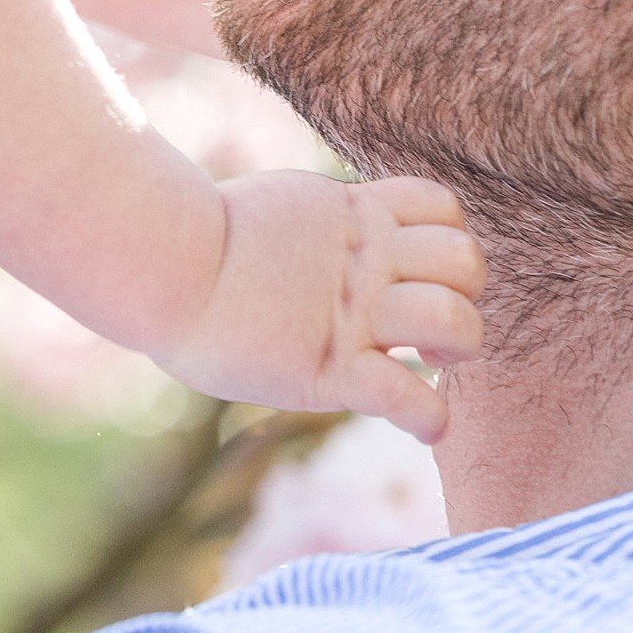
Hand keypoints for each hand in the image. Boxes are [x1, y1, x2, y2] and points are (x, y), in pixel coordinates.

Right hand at [162, 171, 485, 442]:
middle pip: (467, 261)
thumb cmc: (205, 238)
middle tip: (431, 327)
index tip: (422, 272)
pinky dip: (432, 419)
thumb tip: (336, 226)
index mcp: (354, 214)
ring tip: (429, 363)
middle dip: (467, 294)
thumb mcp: (285, 208)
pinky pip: (412, 398)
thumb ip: (328, 219)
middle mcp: (366, 259)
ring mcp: (353, 314)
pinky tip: (422, 427)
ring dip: (459, 348)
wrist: (165, 265)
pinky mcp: (331, 369)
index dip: (449, 238)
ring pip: (457, 321)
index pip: (443, 206)